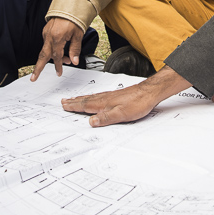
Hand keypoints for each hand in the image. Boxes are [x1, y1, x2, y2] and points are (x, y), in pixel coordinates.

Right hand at [31, 17, 85, 79]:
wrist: (68, 6)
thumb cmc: (74, 18)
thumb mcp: (78, 34)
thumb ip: (75, 49)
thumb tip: (74, 61)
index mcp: (57, 38)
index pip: (57, 56)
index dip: (59, 65)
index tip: (59, 72)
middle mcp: (49, 36)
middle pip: (42, 55)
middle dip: (38, 68)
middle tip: (33, 78)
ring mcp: (46, 33)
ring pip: (46, 50)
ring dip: (52, 57)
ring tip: (64, 61)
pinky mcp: (46, 31)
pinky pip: (47, 43)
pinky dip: (52, 50)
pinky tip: (61, 51)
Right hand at [61, 66, 193, 126]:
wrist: (149, 92)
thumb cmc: (137, 103)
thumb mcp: (121, 114)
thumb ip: (106, 118)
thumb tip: (91, 121)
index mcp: (104, 103)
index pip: (85, 105)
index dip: (74, 106)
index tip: (64, 105)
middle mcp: (105, 98)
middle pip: (86, 100)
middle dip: (74, 101)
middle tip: (64, 101)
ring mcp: (110, 96)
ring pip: (92, 97)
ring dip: (81, 98)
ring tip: (73, 98)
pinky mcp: (116, 95)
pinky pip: (98, 96)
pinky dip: (91, 97)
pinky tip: (94, 97)